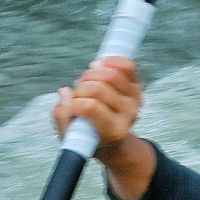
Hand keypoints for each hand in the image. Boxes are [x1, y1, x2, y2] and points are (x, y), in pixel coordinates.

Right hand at [52, 57, 155, 199]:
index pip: (91, 107)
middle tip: (77, 93)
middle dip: (81, 88)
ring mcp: (135, 99)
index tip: (70, 106)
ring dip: (91, 74)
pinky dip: (109, 61)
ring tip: (85, 82)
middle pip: (99, 88)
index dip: (74, 103)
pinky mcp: (137, 86)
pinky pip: (126, 65)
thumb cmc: (89, 135)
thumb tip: (65, 92)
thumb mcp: (70, 135)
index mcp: (114, 131)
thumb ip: (62, 116)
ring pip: (111, 74)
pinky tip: (97, 67)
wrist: (111, 138)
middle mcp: (129, 115)